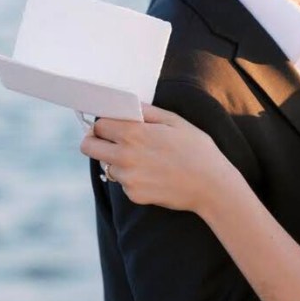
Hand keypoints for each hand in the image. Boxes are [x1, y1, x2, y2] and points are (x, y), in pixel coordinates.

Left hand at [80, 104, 235, 213]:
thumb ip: (148, 112)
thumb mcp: (176, 122)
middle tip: (109, 140)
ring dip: (117, 160)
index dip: (104, 123)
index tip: (112, 125)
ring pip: (106, 165)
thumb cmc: (197, 149)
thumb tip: (130, 105)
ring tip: (144, 159)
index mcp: (135, 134)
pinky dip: (132, 177)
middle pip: (89, 147)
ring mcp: (128, 178)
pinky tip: (153, 173)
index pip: (99, 125)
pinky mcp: (133, 194)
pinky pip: (122, 182)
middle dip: (95, 141)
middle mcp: (125, 156)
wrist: (211, 185)